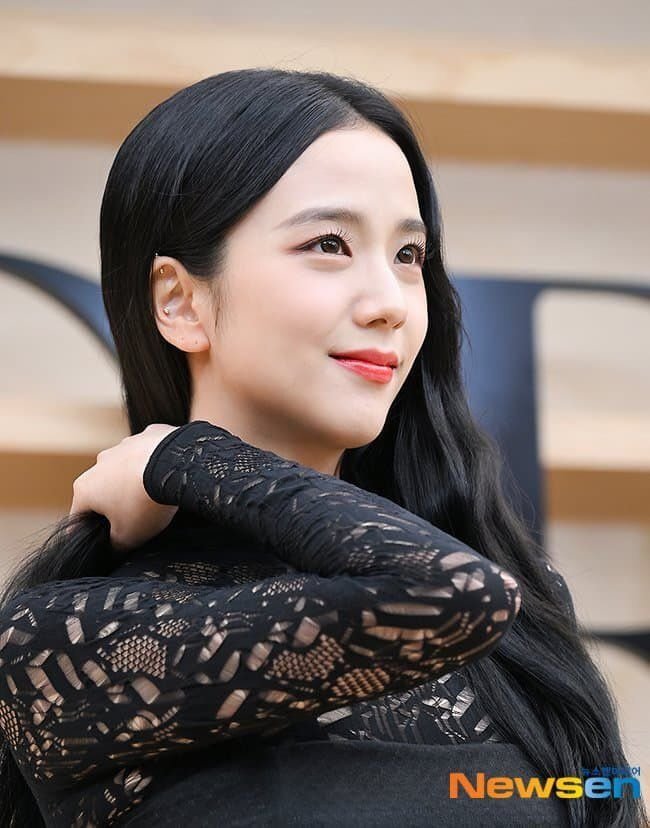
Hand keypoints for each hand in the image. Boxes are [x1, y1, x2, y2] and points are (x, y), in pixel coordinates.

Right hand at [69, 424, 180, 551]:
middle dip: (115, 505)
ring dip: (134, 482)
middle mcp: (100, 463)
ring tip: (153, 497)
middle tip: (134, 520)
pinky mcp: (149, 435)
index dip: (88, 531)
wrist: (174, 464)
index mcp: (86, 488)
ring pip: (125, 469)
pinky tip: (168, 475)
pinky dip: (155, 464)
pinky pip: (149, 454)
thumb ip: (115, 545)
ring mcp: (124, 445)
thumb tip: (113, 549)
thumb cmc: (144, 502)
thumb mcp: (128, 536)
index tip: (99, 540)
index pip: (80, 516)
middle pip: (102, 490)